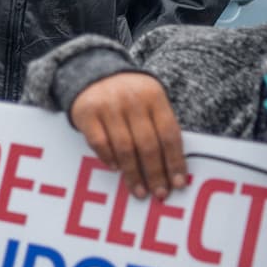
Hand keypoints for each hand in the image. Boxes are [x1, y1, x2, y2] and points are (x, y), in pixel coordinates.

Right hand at [69, 72, 186, 200]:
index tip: (179, 184)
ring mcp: (108, 105)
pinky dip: (109, 158)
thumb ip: (160, 126)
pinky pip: (100, 143)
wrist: (92, 73)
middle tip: (159, 193)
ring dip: (133, 173)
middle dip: (155, 173)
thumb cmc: (129, 95)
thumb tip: (174, 168)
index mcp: (154, 96)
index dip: (175, 161)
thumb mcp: (150, 100)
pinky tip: (116, 168)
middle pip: (148, 144)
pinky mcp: (87, 112)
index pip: (169, 134)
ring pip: (124, 148)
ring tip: (138, 190)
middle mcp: (132, 99)